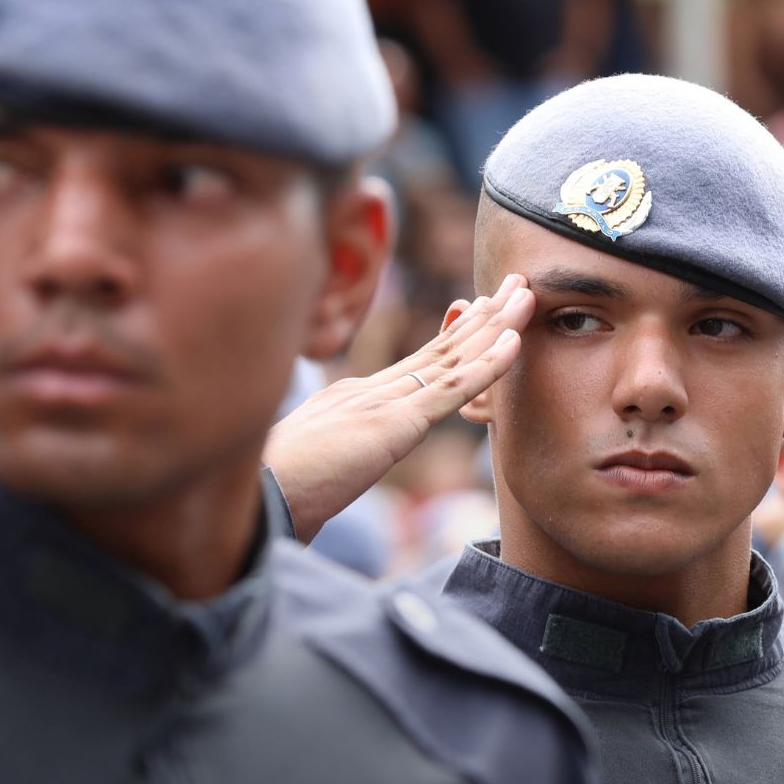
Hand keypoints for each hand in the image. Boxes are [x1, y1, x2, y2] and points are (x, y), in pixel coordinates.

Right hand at [264, 274, 534, 540]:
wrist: (255, 498)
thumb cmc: (273, 496)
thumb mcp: (312, 470)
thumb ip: (333, 462)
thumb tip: (334, 473)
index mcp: (351, 400)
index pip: (417, 364)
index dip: (456, 336)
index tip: (483, 310)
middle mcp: (369, 389)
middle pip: (440, 348)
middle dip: (484, 315)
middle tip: (516, 285)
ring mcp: (381, 401)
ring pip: (453, 357)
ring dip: (497, 325)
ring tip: (528, 295)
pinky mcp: (394, 423)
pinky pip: (452, 390)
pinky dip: (488, 366)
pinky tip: (515, 343)